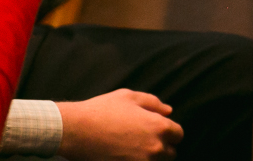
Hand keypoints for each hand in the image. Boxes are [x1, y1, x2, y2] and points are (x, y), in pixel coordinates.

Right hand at [56, 89, 183, 160]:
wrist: (74, 130)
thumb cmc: (102, 110)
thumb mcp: (130, 97)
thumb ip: (153, 103)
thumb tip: (169, 111)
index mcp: (159, 126)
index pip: (178, 135)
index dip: (169, 133)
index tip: (157, 133)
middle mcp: (155, 147)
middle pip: (169, 154)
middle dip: (160, 148)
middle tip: (142, 142)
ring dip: (149, 159)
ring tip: (132, 151)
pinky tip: (124, 157)